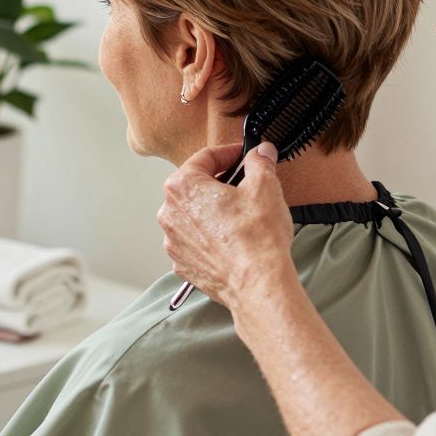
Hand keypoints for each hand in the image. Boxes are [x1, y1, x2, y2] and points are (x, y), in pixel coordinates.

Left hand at [158, 142, 292, 308]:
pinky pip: (195, 240)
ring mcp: (173, 241)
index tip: (242, 156)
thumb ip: (260, 162)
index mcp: (183, 186)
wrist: (257, 283)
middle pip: (195, 186)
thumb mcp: (264, 185)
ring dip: (213, 211)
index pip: (205, 158)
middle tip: (244, 185)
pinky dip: (210, 236)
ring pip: (194, 215)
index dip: (228, 153)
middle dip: (219, 183)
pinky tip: (232, 239)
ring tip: (240, 215)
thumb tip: (261, 153)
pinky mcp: (183, 263)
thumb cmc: (256, 237)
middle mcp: (170, 212)